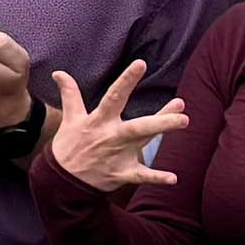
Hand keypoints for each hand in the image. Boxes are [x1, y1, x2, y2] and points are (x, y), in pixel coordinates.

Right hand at [40, 61, 187, 192]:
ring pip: (143, 141)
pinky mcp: (121, 173)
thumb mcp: (70, 118)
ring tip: (185, 121)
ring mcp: (117, 156)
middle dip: (159, 117)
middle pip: (137, 125)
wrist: (61, 181)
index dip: (127, 80)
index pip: (114, 97)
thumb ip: (70, 94)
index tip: (141, 64)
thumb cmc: (69, 146)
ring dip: (163, 131)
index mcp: (99, 120)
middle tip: (181, 105)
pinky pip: (141, 176)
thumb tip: (58, 73)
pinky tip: (173, 178)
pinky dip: (157, 178)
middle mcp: (111, 136)